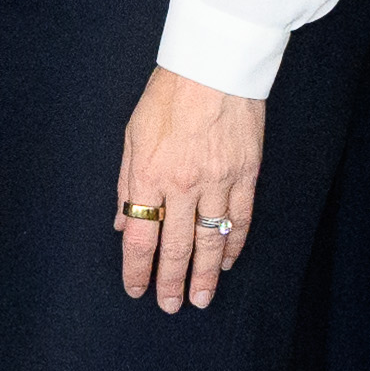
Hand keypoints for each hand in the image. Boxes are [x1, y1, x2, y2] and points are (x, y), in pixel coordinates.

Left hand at [114, 69, 273, 317]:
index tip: (136, 290)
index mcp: (149, 173)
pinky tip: (227, 261)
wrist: (215, 64)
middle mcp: (183, 184)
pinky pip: (241, 219)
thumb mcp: (133, 135)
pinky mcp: (246, 174)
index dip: (137, 269)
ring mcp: (218, 181)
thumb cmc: (169, 95)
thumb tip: (123, 222)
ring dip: (205, 274)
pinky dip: (234, 244)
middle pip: (175, 246)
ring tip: (202, 298)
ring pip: (210, 239)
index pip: (140, 236)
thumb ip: (127, 182)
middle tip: (170, 306)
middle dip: (171, 281)